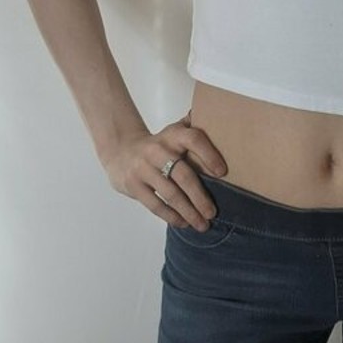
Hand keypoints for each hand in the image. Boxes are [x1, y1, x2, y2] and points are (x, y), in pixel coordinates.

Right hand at [103, 112, 227, 231]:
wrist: (120, 149)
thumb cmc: (158, 145)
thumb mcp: (174, 132)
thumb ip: (194, 128)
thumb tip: (217, 118)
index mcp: (172, 135)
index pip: (193, 139)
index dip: (209, 154)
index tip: (222, 172)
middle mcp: (157, 150)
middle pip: (183, 174)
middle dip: (200, 197)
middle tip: (213, 212)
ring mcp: (143, 168)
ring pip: (170, 194)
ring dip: (189, 212)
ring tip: (202, 224)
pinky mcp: (133, 185)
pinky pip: (155, 204)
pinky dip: (171, 216)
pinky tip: (183, 223)